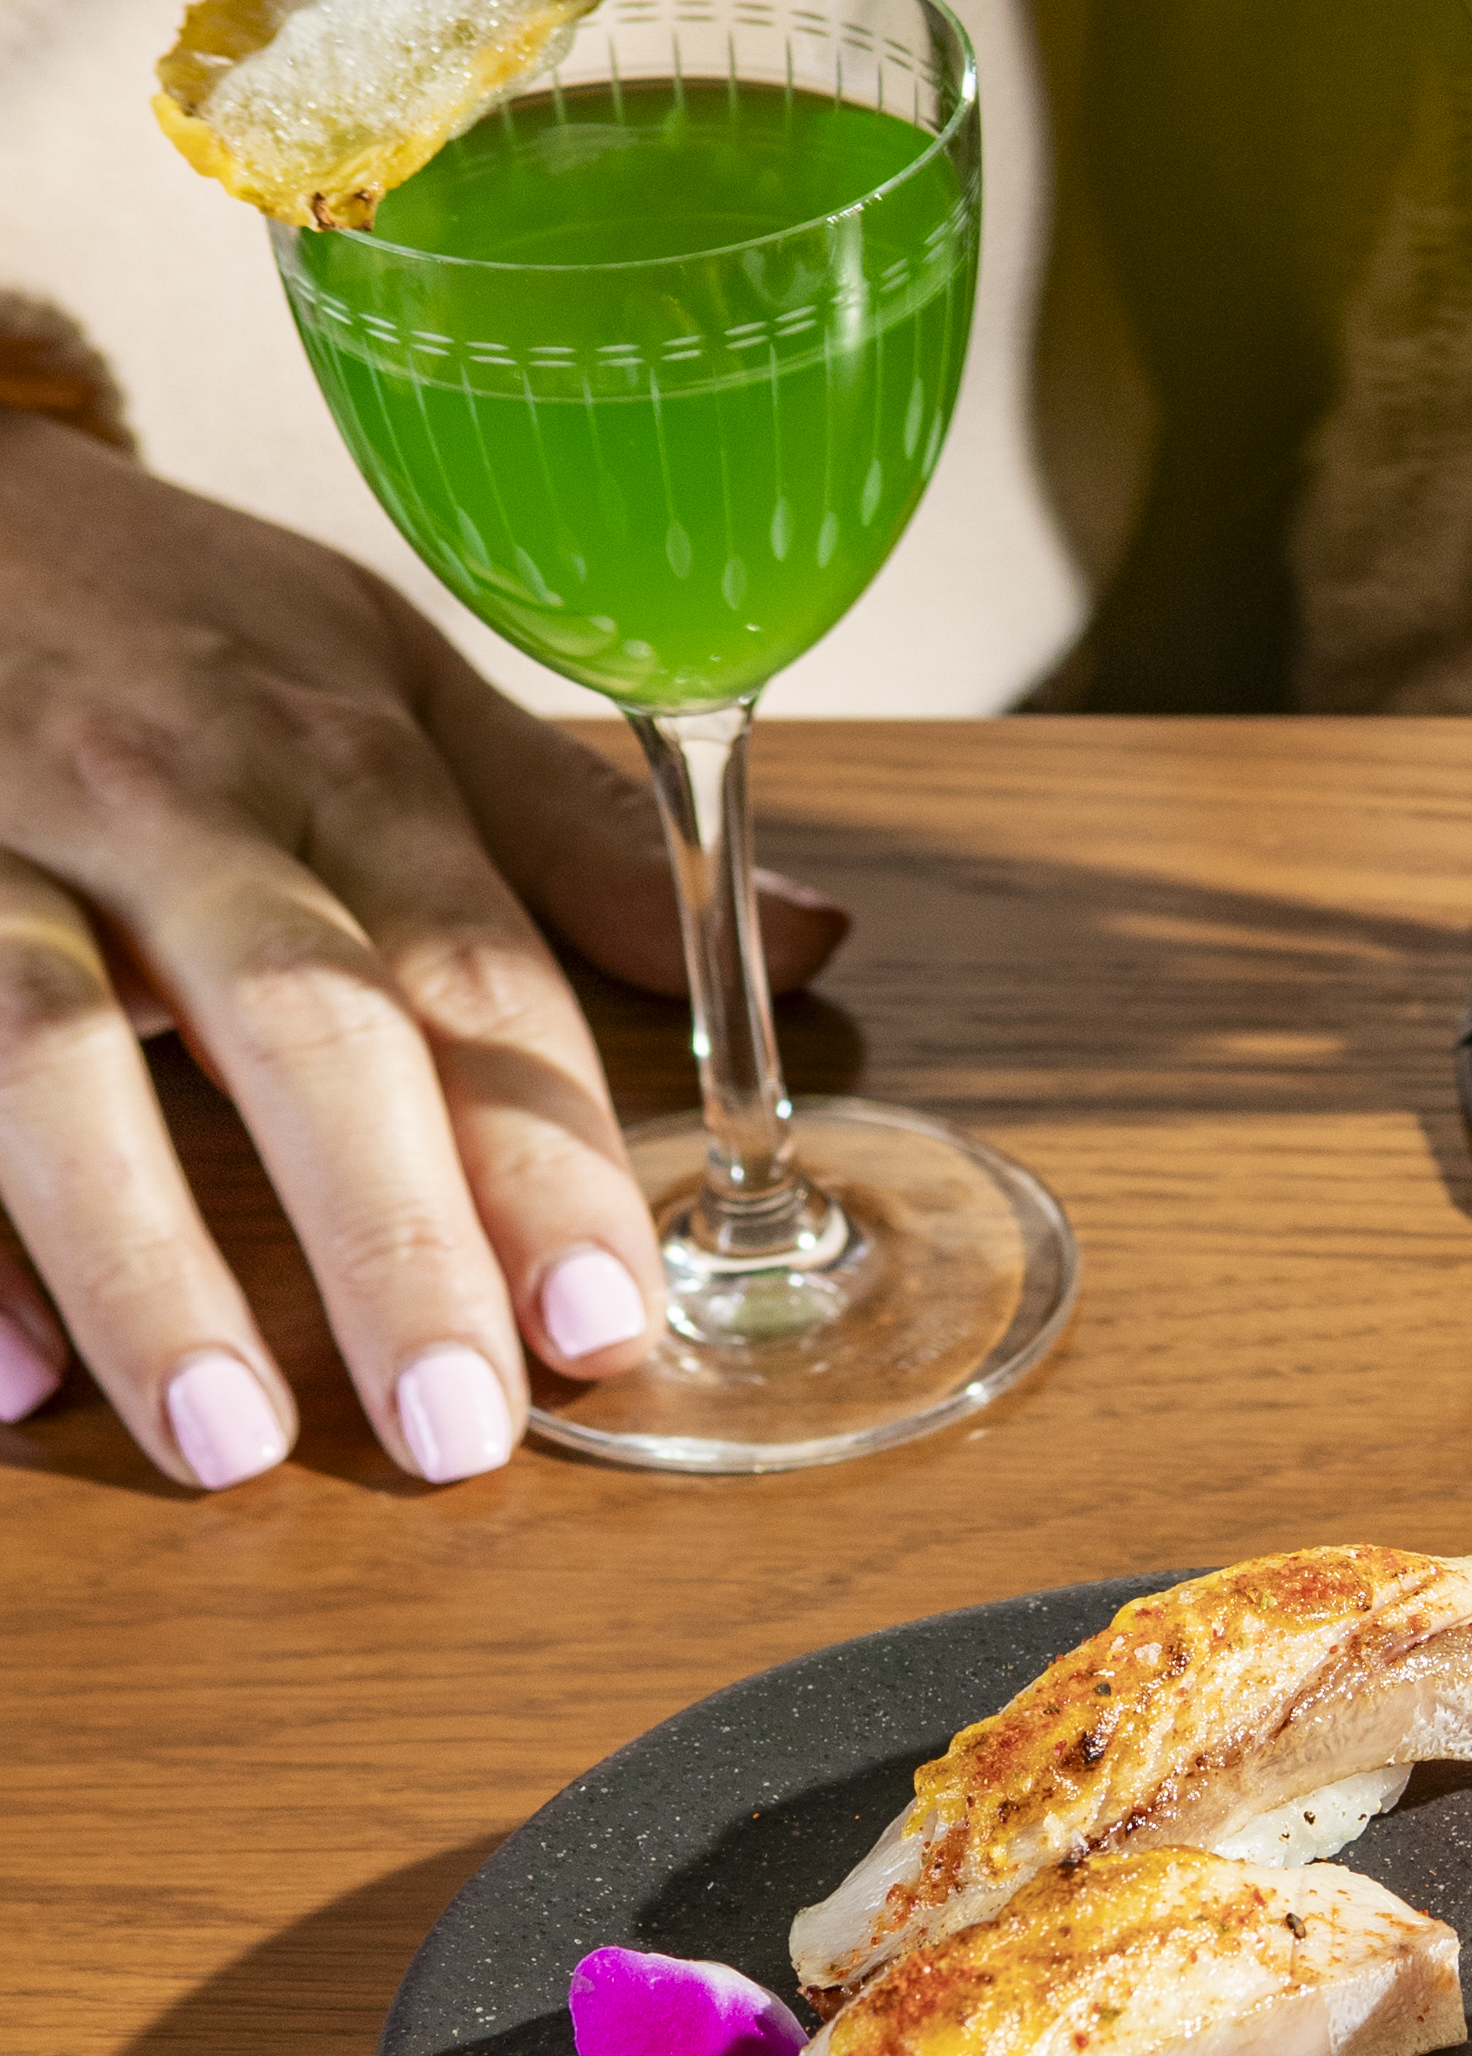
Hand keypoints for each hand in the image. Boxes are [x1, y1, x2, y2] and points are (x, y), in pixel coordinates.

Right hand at [0, 414, 846, 1486]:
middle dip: (385, 1231)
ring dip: (145, 1258)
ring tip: (228, 1443)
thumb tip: (809, 943)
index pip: (469, 970)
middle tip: (458, 1428)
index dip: (546, 1150)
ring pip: (50, 1055)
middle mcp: (167, 804)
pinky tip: (12, 1383)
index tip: (607, 1322)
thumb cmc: (161, 612)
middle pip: (294, 1023)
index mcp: (331, 759)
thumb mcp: (380, 668)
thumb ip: (575, 830)